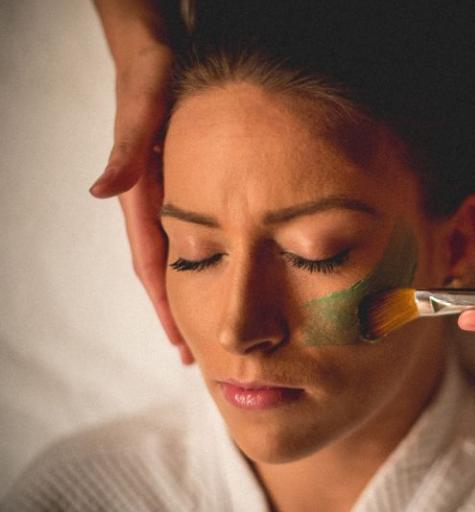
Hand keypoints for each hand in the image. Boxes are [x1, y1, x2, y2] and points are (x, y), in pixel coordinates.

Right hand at [90, 44, 193, 363]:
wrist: (159, 56)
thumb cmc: (150, 78)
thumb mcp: (140, 108)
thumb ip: (125, 147)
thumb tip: (100, 191)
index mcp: (141, 196)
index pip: (150, 261)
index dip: (164, 303)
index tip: (178, 342)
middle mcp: (154, 203)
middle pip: (166, 270)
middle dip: (178, 312)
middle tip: (199, 356)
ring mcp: (170, 197)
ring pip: (183, 255)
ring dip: (193, 292)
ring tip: (210, 329)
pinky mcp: (187, 186)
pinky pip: (196, 232)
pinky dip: (207, 259)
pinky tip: (224, 274)